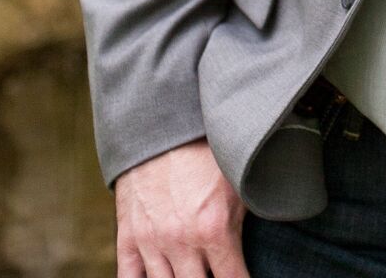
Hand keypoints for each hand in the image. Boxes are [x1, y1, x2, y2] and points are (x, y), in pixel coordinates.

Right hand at [114, 138, 247, 276]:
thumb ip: (243, 221)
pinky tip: (159, 277)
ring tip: (190, 271)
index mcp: (213, 230)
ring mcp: (151, 242)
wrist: (161, 122)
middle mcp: (181, 242)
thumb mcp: (235, 182)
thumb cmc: (204, 148)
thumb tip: (257, 245)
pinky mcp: (128, 236)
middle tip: (214, 271)